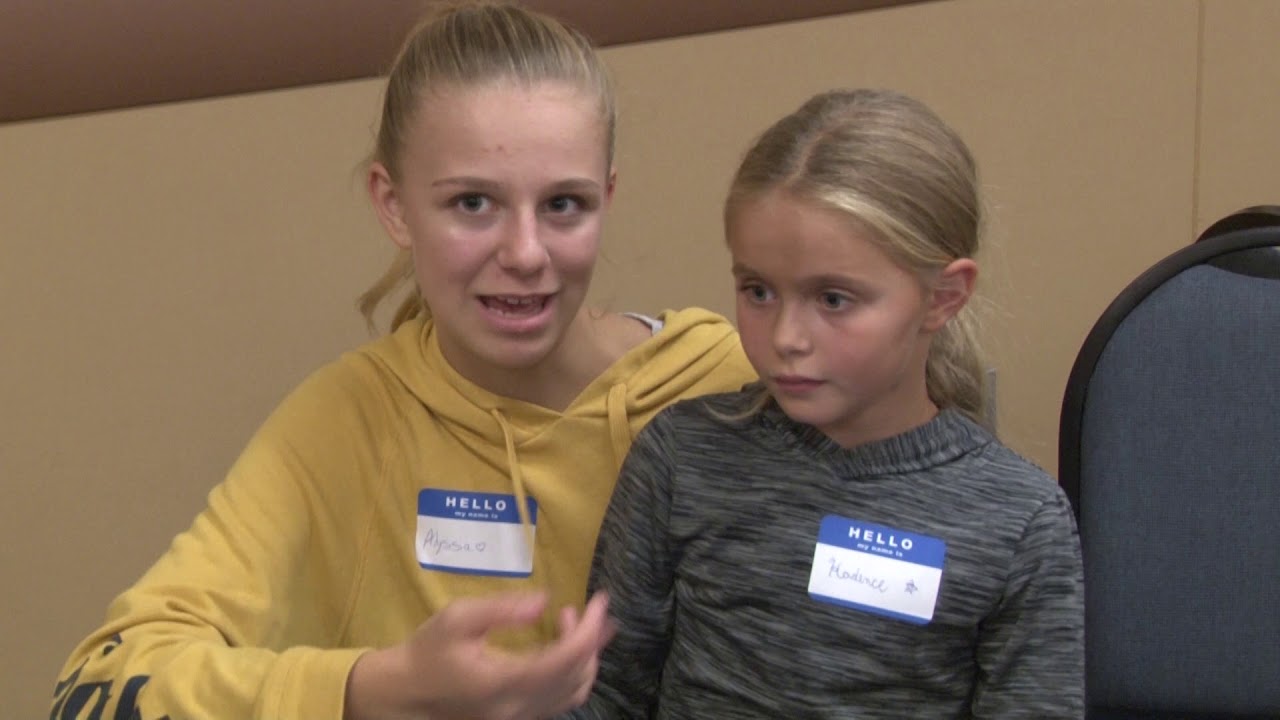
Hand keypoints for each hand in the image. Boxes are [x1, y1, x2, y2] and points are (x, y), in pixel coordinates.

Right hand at [345, 591, 613, 719]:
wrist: (405, 695)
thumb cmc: (428, 653)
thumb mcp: (457, 619)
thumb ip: (502, 608)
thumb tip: (544, 601)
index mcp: (506, 682)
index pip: (566, 658)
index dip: (590, 628)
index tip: (599, 600)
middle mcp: (520, 708)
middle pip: (578, 677)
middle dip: (593, 639)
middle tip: (593, 607)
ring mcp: (520, 718)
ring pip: (574, 693)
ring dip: (586, 657)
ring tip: (578, 622)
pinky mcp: (518, 719)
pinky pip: (560, 701)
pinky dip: (572, 673)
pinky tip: (562, 647)